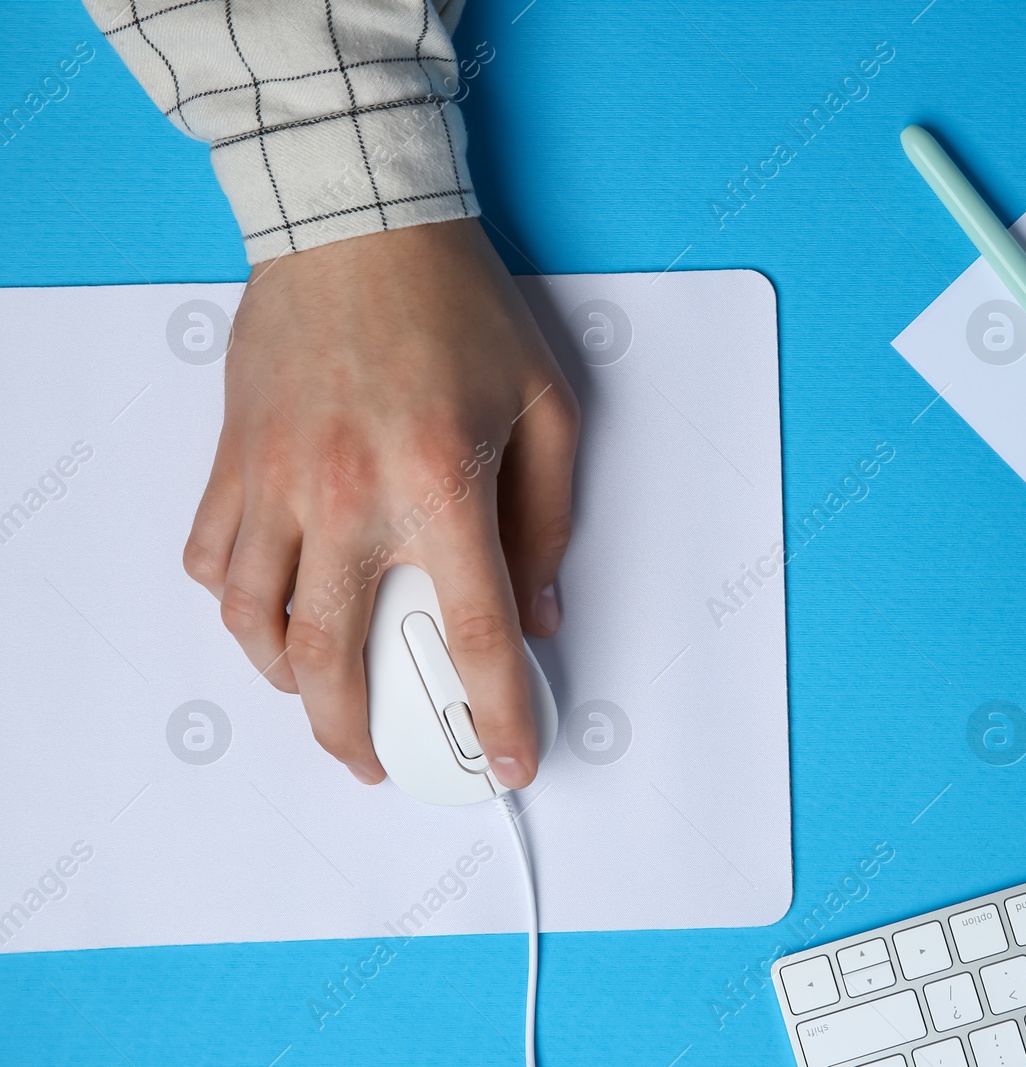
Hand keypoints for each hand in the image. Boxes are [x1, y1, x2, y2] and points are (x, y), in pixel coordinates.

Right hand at [182, 219, 578, 788]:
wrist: (358, 220)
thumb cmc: (458, 306)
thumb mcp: (546, 409)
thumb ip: (549, 521)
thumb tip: (541, 611)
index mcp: (438, 484)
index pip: (472, 634)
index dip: (495, 712)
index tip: (506, 761)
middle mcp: (346, 496)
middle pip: (333, 658)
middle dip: (356, 734)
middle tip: (380, 761)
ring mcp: (276, 479)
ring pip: (254, 622)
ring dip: (285, 682)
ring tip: (319, 699)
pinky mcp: (234, 457)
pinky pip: (212, 557)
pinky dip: (234, 602)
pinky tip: (267, 610)